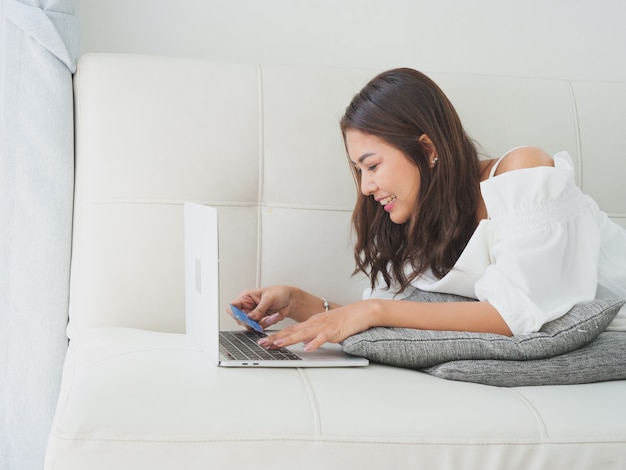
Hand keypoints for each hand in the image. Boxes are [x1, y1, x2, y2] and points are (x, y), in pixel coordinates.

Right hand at [228, 285, 295, 329]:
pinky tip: (272, 317)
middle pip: (239, 319)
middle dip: (250, 321)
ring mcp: (254, 315)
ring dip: (260, 323)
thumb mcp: (269, 298)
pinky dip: (266, 324)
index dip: (234, 313)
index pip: (232, 306)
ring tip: (269, 316)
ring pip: (249, 325)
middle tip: (258, 319)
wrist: (291, 300)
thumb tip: (251, 317)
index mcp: (246, 297)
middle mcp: (248, 307)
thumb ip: (259, 308)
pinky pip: (259, 327)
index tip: (243, 316)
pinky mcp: (260, 322)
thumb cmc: (279, 293)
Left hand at [257, 301, 375, 351]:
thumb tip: (304, 343)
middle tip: (262, 344)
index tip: (264, 340)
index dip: (276, 335)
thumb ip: (314, 334)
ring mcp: (323, 327)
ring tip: (277, 345)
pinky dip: (315, 343)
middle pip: (292, 331)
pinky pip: (323, 338)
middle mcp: (314, 323)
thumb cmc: (345, 320)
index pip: (290, 329)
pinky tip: (307, 348)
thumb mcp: (325, 326)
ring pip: (303, 333)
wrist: (361, 312)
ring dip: (289, 339)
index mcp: (311, 322)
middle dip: (276, 338)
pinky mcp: (334, 332)